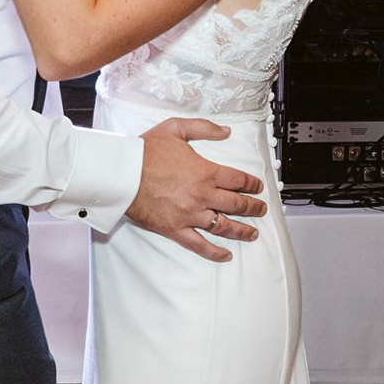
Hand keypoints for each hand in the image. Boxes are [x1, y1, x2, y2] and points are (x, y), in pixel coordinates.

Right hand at [128, 118, 263, 260]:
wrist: (121, 173)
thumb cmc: (145, 152)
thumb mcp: (176, 129)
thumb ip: (203, 128)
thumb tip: (225, 132)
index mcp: (205, 172)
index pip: (238, 180)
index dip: (252, 184)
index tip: (258, 187)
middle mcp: (202, 195)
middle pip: (236, 204)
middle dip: (253, 207)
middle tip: (261, 209)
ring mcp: (190, 214)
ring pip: (223, 226)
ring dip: (242, 230)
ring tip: (252, 233)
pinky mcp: (175, 229)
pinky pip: (199, 244)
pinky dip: (214, 252)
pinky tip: (225, 255)